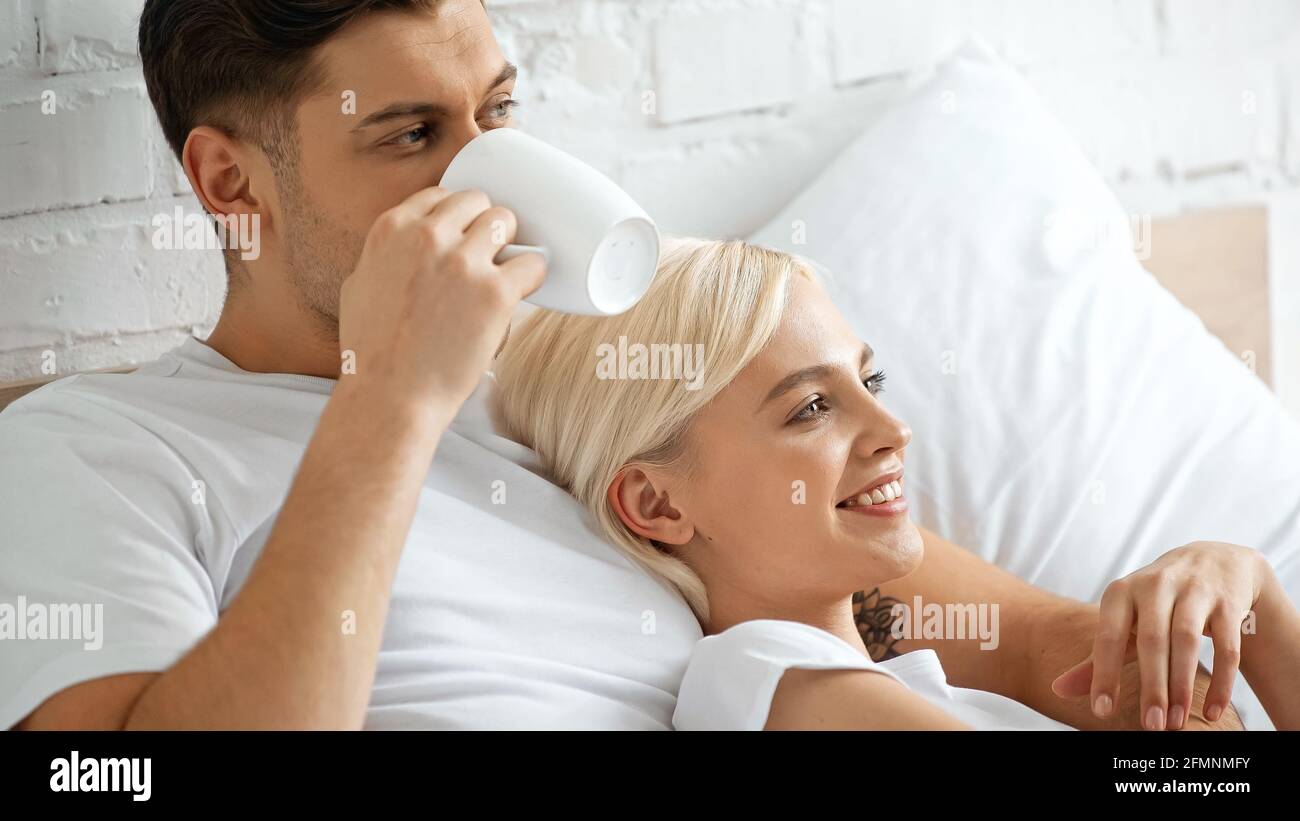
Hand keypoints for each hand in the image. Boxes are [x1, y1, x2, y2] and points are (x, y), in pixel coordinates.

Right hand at [337, 186, 545, 419]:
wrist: (391, 395)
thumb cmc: (371, 353)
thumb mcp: (358, 286)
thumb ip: (385, 257)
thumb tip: (402, 249)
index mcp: (392, 230)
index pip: (440, 196)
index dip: (456, 218)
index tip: (462, 237)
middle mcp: (428, 237)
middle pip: (477, 202)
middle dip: (483, 227)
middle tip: (485, 258)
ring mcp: (463, 262)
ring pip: (505, 221)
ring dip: (508, 245)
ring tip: (502, 273)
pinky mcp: (495, 292)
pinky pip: (532, 264)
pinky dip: (531, 276)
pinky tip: (521, 292)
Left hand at [1050, 541, 1268, 729]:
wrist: (1210, 561)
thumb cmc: (1154, 603)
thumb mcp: (1124, 622)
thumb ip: (1095, 658)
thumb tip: (1057, 690)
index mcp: (1120, 592)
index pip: (1108, 637)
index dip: (1104, 674)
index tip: (1102, 711)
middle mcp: (1154, 586)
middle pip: (1151, 641)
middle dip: (1152, 687)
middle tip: (1152, 726)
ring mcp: (1193, 590)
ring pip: (1186, 641)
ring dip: (1182, 686)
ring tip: (1177, 722)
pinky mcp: (1226, 601)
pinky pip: (1225, 646)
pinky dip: (1221, 682)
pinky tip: (1213, 711)